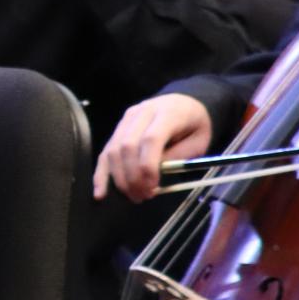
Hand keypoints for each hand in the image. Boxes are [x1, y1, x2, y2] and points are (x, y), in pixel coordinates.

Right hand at [93, 93, 212, 201]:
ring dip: (119, 177)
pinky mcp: (118, 127)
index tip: (152, 188)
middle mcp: (141, 112)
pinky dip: (102, 173)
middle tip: (142, 196)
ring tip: (131, 195)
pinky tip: (100, 191)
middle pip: (127, 145)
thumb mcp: (198, 142)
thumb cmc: (195, 126)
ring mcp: (126, 119)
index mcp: (167, 113)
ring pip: (113, 149)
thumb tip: (152, 177)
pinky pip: (106, 151)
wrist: (186, 103)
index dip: (148, 166)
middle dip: (132, 176)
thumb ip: (176, 157)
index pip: (150, 139)